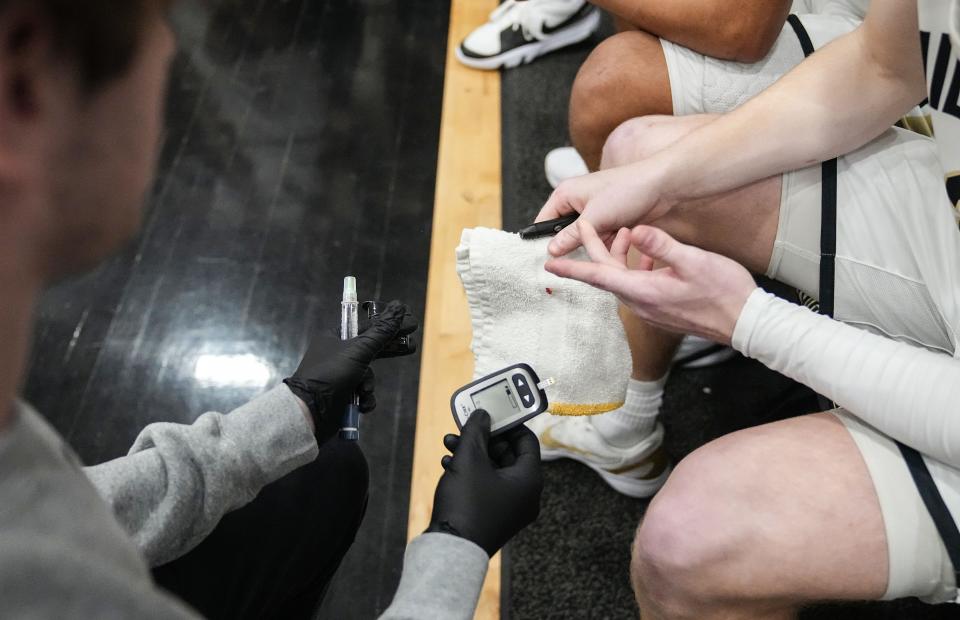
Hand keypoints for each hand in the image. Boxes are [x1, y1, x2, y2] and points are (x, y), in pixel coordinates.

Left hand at [283, 301, 418, 440]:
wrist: (309, 412)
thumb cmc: (331, 374)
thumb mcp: (358, 350)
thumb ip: (381, 331)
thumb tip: (399, 306)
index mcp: (335, 337)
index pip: (368, 326)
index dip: (390, 325)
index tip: (411, 323)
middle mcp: (337, 354)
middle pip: (371, 349)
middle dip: (388, 352)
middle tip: (411, 347)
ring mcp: (340, 375)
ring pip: (367, 375)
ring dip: (368, 384)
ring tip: (363, 391)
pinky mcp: (343, 394)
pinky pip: (362, 392)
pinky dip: (364, 399)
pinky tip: (360, 404)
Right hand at [427, 411, 542, 556]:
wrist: (451, 550)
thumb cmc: (466, 504)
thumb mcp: (470, 459)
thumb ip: (477, 431)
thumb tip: (482, 415)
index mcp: (530, 480)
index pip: (527, 441)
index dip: (508, 424)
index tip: (490, 414)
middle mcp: (525, 496)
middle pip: (508, 455)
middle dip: (483, 439)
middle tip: (465, 428)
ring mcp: (510, 509)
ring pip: (493, 470)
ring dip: (472, 453)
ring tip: (450, 443)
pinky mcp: (494, 516)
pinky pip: (486, 486)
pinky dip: (470, 472)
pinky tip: (449, 464)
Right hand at [536, 161, 675, 256]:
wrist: (662, 186)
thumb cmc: (627, 191)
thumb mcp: (595, 217)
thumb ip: (571, 236)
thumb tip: (551, 251)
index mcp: (565, 194)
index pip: (543, 222)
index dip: (543, 241)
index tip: (549, 261)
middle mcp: (576, 202)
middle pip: (563, 233)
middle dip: (573, 247)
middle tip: (580, 258)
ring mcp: (593, 212)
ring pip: (584, 239)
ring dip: (593, 246)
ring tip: (604, 248)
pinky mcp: (609, 220)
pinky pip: (599, 239)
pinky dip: (606, 245)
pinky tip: (616, 244)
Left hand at [545, 222, 755, 343]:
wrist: (746, 324)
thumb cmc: (724, 292)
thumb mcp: (694, 261)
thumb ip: (661, 244)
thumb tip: (634, 230)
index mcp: (643, 291)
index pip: (598, 277)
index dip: (573, 267)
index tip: (550, 263)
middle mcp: (641, 304)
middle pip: (607, 275)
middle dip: (597, 249)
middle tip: (593, 226)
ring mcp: (651, 309)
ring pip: (623, 280)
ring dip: (619, 258)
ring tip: (626, 234)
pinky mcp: (661, 310)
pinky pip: (638, 287)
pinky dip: (636, 268)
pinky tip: (650, 257)